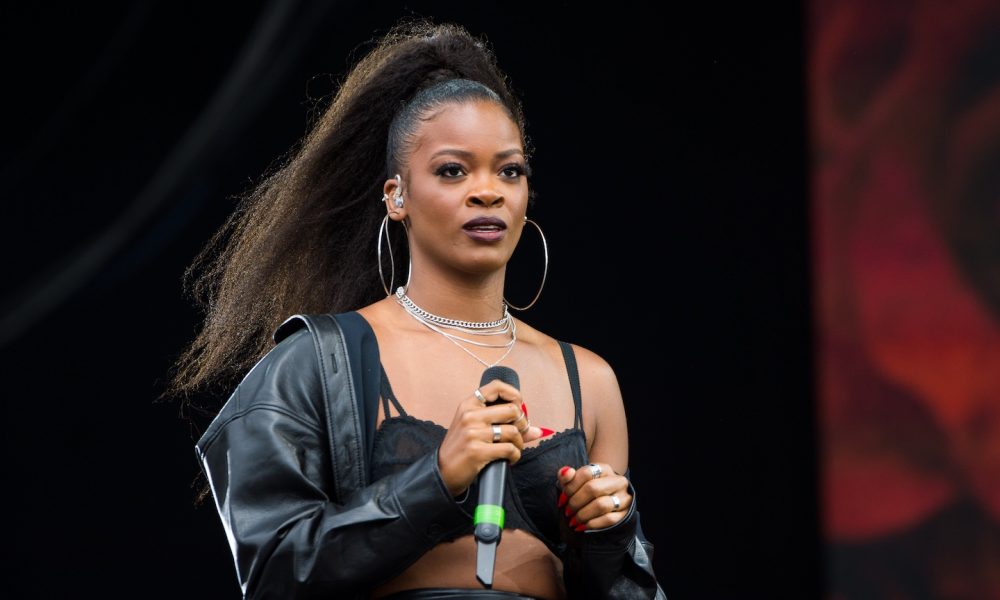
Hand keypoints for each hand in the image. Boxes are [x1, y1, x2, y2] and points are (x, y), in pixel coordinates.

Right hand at [437, 380, 542, 495]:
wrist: (443, 471)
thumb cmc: (462, 448)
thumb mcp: (476, 429)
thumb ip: (504, 424)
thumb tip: (538, 430)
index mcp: (469, 405)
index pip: (496, 387)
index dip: (514, 394)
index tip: (518, 407)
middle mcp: (470, 415)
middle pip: (511, 410)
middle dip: (522, 424)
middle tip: (519, 434)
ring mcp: (473, 433)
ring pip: (512, 431)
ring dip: (520, 443)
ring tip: (514, 449)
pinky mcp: (477, 451)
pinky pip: (509, 449)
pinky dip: (515, 455)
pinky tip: (510, 459)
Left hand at [557, 463, 631, 530]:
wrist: (608, 500)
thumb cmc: (588, 490)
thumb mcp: (577, 481)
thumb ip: (567, 476)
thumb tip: (565, 472)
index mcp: (605, 469)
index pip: (586, 473)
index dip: (570, 487)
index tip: (562, 499)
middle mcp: (618, 481)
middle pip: (593, 489)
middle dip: (576, 502)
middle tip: (567, 511)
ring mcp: (624, 497)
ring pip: (601, 505)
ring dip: (583, 515)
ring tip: (573, 520)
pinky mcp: (626, 513)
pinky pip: (609, 520)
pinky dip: (592, 524)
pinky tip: (583, 526)